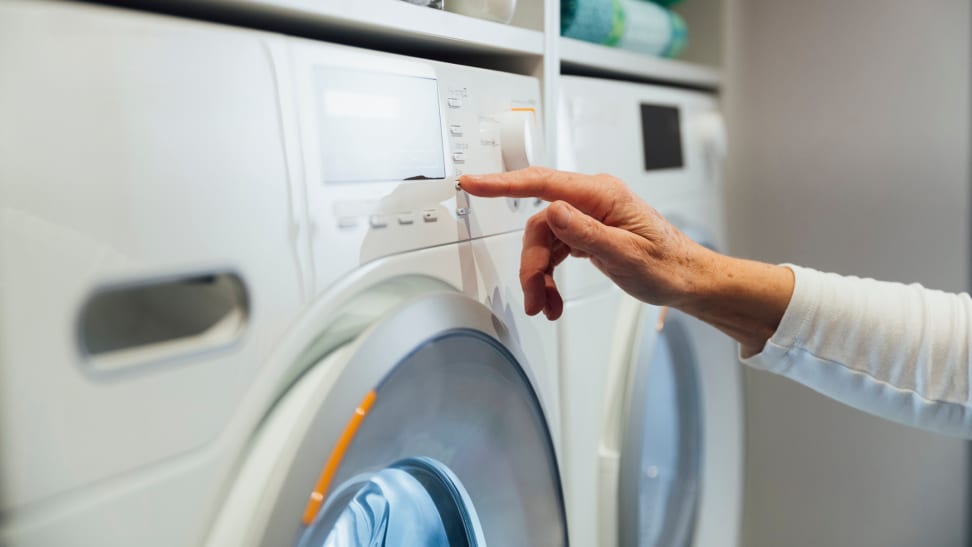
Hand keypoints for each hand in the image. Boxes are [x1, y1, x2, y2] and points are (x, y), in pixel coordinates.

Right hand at [459, 167, 712, 319]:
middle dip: (532, 263)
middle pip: (540, 224)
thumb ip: (586, 234)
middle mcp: (593, 200)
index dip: (503, 183)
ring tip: (544, 304)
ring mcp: (589, 215)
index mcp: (602, 195)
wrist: (686, 279)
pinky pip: (556, 250)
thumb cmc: (666, 265)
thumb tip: (553, 212)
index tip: (473, 183)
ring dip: (540, 275)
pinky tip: (552, 297)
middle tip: (533, 295)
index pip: (543, 184)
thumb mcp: (625, 254)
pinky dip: (550, 275)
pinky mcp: (587, 232)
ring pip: (544, 241)